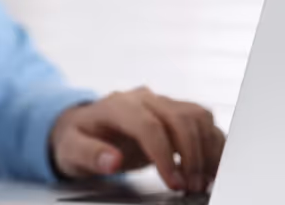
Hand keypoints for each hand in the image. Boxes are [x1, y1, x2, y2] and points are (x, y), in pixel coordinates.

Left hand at [50, 87, 224, 192]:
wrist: (82, 128)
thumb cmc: (76, 139)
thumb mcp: (71, 150)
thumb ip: (90, 154)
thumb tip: (111, 161)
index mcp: (117, 105)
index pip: (148, 125)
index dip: (164, 155)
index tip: (173, 182)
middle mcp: (143, 99)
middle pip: (180, 118)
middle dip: (191, 155)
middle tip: (191, 186)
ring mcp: (161, 103)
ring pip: (197, 116)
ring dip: (207, 149)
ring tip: (202, 180)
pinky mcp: (174, 114)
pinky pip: (203, 122)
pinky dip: (213, 144)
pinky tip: (210, 168)